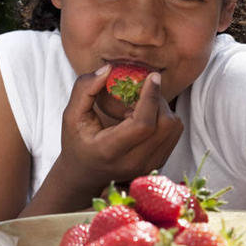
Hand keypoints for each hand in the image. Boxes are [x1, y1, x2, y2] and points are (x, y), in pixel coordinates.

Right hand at [56, 65, 183, 197]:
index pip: (143, 124)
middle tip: (140, 91)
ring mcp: (149, 165)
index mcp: (110, 151)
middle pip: (164, 124)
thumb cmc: (77, 143)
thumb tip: (108, 69)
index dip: (151, 97)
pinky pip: (174, 133)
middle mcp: (134, 162)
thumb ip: (84, 89)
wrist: (84, 176)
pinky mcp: (159, 163)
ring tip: (139, 107)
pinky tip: (145, 119)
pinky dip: (165, 118)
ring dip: (162, 108)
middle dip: (157, 99)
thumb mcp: (71, 116)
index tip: (152, 77)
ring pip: (174, 128)